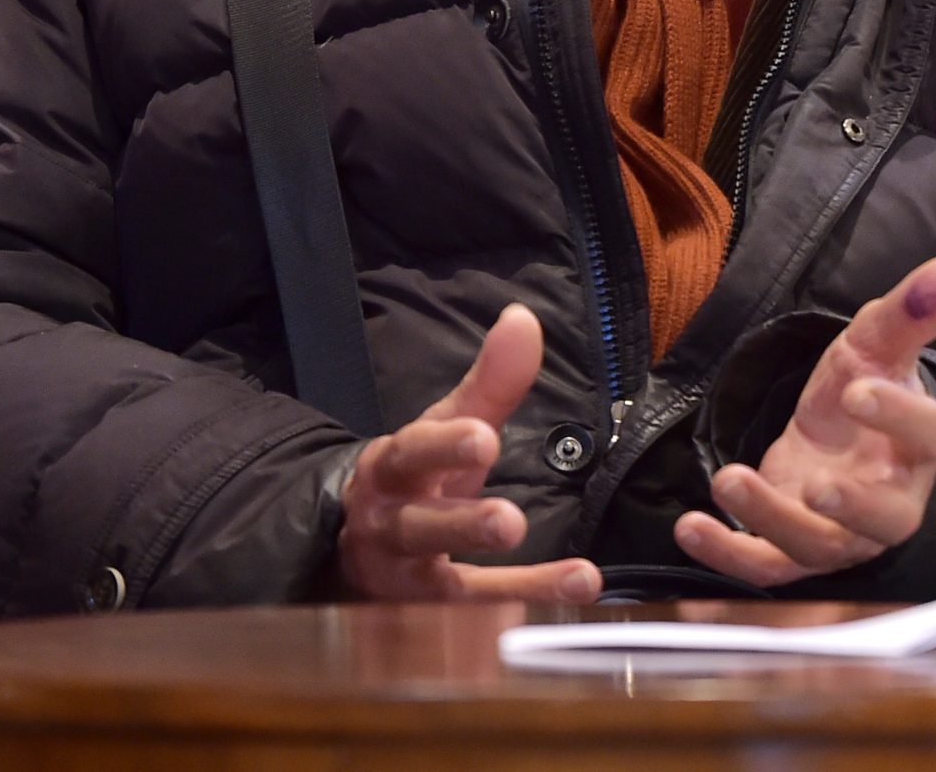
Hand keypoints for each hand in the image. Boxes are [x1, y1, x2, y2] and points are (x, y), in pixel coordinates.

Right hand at [332, 303, 602, 602]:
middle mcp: (391, 523)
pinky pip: (477, 617)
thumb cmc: (417, 476)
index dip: (444, 444)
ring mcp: (406, 578)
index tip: (483, 435)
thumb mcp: (448, 426)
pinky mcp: (429, 617)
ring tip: (570, 576)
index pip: (414, 451)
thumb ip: (490, 382)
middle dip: (462, 523)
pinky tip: (579, 590)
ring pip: (445, 585)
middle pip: (420, 524)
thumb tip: (524, 317)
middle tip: (509, 522)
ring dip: (504, 586)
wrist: (356, 544)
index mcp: (393, 466)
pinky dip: (527, 604)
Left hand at [674, 251, 935, 587]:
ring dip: (772, 519)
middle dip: (852, 505)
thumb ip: (915, 308)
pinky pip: (766, 566)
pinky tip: (692, 527)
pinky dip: (728, 554)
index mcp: (917, 445)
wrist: (832, 440)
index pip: (924, 435)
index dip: (895, 415)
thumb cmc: (861, 391)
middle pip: (884, 518)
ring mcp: (841, 535)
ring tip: (729, 479)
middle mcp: (889, 500)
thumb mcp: (877, 344)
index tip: (854, 389)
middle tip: (816, 483)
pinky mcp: (794, 553)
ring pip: (818, 545)